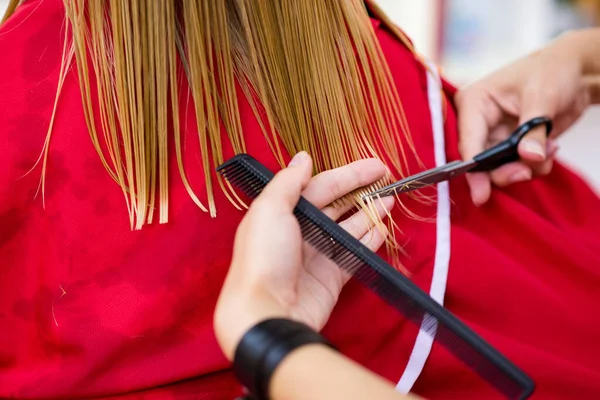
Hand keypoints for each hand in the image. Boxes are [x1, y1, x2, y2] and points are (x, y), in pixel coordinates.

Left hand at [214, 152, 393, 359]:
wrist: (267, 312)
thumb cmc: (264, 257)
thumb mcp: (269, 210)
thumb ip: (289, 182)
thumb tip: (303, 157)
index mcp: (282, 212)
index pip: (319, 186)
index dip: (347, 174)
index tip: (375, 165)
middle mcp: (299, 232)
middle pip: (336, 204)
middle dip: (361, 190)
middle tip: (388, 177)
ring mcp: (317, 255)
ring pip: (348, 227)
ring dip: (369, 212)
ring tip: (391, 198)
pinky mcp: (331, 277)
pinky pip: (355, 253)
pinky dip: (370, 240)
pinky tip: (384, 227)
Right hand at [456, 32, 598, 204]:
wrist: (576, 71)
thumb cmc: (553, 70)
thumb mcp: (543, 97)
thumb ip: (534, 130)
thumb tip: (528, 157)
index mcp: (474, 103)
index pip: (468, 142)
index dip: (474, 169)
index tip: (480, 194)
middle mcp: (478, 122)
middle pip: (480, 162)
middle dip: (505, 171)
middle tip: (525, 173)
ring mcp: (494, 135)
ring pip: (498, 168)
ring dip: (525, 167)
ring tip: (550, 149)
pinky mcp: (510, 144)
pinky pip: (515, 166)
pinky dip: (534, 165)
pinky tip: (551, 147)